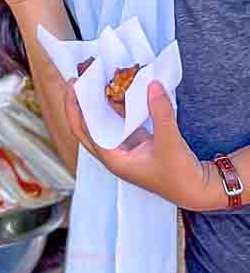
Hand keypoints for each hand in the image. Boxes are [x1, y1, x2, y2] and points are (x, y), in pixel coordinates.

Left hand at [64, 80, 217, 209]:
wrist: (199, 191)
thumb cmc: (180, 176)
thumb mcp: (170, 143)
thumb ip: (161, 113)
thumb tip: (153, 85)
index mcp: (113, 159)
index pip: (84, 130)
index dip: (76, 107)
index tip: (73, 85)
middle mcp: (115, 154)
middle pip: (88, 126)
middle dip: (80, 104)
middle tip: (77, 80)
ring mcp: (127, 149)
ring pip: (106, 123)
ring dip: (101, 104)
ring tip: (96, 81)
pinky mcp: (140, 144)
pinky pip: (123, 122)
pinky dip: (120, 107)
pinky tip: (121, 91)